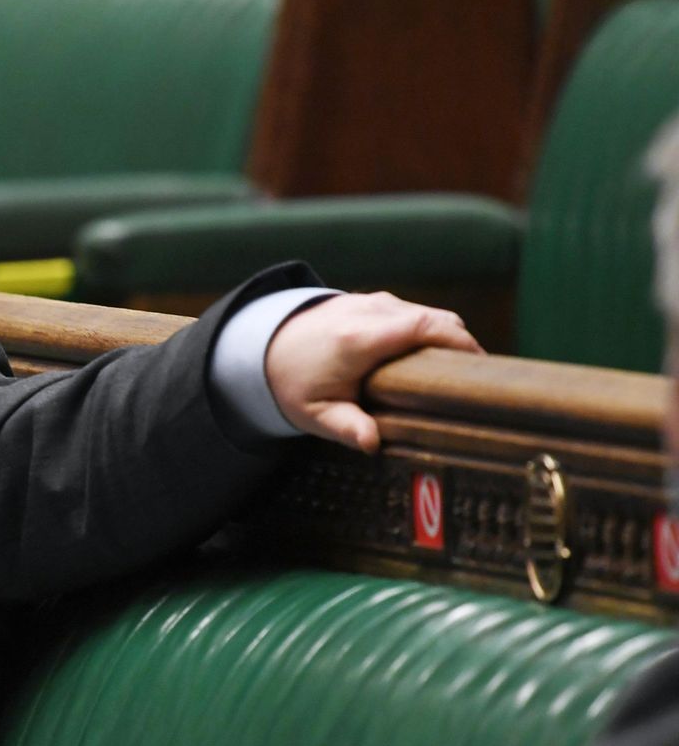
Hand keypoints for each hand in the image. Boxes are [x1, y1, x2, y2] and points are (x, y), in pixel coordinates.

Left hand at [265, 291, 482, 453]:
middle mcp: (368, 311)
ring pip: (430, 313)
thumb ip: (346, 427)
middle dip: (461, 347)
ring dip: (447, 340)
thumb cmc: (293, 383)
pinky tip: (431, 361)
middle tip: (473, 383)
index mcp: (357, 338)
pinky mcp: (373, 301)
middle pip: (437, 319)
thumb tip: (371, 444)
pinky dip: (430, 332)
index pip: (423, 327)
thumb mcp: (314, 414)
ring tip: (455, 375)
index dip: (460, 344)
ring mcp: (371, 301)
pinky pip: (415, 312)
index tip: (482, 368)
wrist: (262, 347)